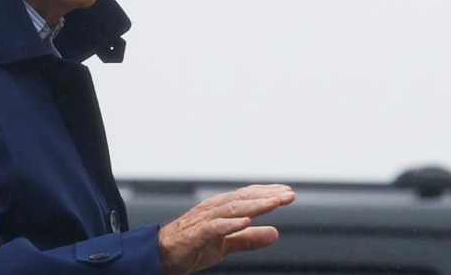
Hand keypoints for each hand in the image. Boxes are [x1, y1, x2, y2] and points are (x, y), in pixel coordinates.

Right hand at [158, 184, 294, 274]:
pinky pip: (214, 227)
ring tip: (274, 204)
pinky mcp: (195, 234)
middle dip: (267, 196)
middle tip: (289, 195)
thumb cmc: (192, 246)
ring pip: (232, 209)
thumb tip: (275, 234)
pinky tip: (245, 222)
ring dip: (254, 205)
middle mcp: (213, 208)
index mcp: (221, 209)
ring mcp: (203, 219)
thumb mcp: (226, 245)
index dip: (269, 193)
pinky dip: (230, 224)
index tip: (289, 193)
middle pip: (243, 198)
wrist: (160, 256)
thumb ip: (249, 239)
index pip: (248, 196)